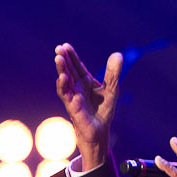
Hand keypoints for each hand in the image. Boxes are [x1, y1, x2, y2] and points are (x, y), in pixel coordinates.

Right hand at [55, 43, 122, 169]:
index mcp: (84, 81)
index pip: (76, 65)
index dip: (71, 56)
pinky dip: (64, 87)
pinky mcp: (72, 107)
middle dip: (63, 60)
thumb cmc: (103, 110)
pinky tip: (63, 78)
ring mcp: (72, 97)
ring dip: (61, 70)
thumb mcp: (111, 89)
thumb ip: (113, 73)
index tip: (65, 45)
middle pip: (68, 70)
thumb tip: (118, 54)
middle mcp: (76, 87)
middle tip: (59, 49)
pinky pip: (66, 96)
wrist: (100, 131)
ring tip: (58, 59)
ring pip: (64, 81)